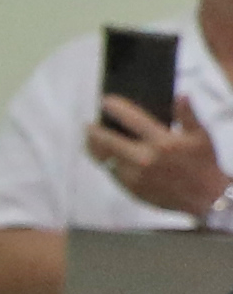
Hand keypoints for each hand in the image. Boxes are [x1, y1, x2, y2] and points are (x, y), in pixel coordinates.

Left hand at [91, 101, 228, 219]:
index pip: (132, 120)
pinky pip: (112, 173)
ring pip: (105, 159)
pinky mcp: (132, 189)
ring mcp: (136, 176)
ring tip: (90, 139)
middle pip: (108, 142)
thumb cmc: (204, 163)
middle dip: (94, 131)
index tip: (104, 101)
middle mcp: (145, 159)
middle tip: (87, 124)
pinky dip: (107, 163)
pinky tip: (105, 156)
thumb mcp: (201, 136)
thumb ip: (188, 115)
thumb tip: (180, 95)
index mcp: (162, 142)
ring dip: (95, 148)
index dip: (115, 108)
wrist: (206, 198)